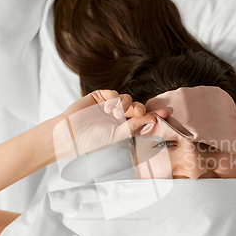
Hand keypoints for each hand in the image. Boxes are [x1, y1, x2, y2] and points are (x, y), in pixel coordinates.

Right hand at [53, 90, 167, 158]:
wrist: (70, 136)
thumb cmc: (93, 142)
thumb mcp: (117, 136)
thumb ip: (134, 126)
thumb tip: (153, 119)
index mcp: (124, 127)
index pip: (142, 119)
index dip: (154, 115)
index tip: (165, 113)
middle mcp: (119, 116)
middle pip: (138, 107)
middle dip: (140, 109)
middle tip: (138, 113)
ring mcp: (109, 106)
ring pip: (127, 99)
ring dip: (125, 104)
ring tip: (116, 113)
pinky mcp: (99, 97)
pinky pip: (113, 93)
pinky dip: (114, 98)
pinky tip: (108, 108)